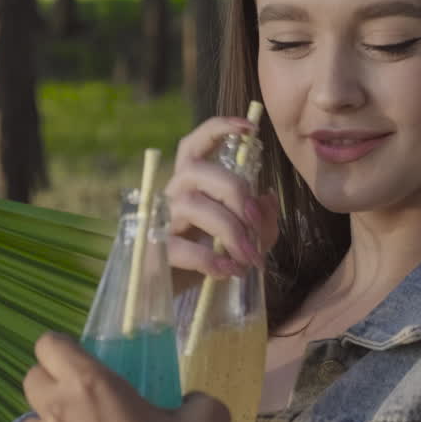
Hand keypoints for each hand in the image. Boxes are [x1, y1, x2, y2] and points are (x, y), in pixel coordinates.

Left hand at [17, 333, 228, 421]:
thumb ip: (190, 397)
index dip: (64, 350)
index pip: (49, 345)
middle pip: (31, 380)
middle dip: (54, 385)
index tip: (84, 363)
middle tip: (88, 403)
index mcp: (91, 387)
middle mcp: (55, 415)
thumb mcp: (209, 418)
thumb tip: (185, 402)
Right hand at [165, 116, 280, 289]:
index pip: (195, 143)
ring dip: (230, 231)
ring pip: (193, 205)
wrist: (172, 293)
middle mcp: (174, 194)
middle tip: (256, 228)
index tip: (251, 129)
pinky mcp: (154, 251)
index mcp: (193, 184)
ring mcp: (160, 220)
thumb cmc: (210, 256)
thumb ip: (261, 220)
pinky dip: (211, 259)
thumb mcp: (245, 239)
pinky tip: (229, 272)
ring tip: (249, 259)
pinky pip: (181, 247)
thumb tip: (266, 197)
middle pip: (202, 172)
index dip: (219, 128)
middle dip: (237, 195)